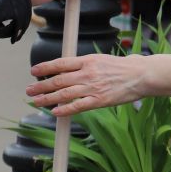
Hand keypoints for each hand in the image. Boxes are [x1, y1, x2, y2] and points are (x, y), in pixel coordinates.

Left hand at [27, 53, 148, 116]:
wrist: (141, 75)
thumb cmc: (125, 67)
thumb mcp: (103, 59)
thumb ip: (87, 64)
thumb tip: (73, 67)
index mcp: (88, 60)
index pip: (61, 63)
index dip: (45, 67)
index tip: (33, 71)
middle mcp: (87, 73)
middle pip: (58, 80)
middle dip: (41, 86)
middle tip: (28, 90)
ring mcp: (92, 87)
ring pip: (64, 94)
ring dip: (47, 98)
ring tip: (36, 101)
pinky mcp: (99, 100)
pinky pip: (78, 106)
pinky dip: (65, 110)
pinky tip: (55, 112)